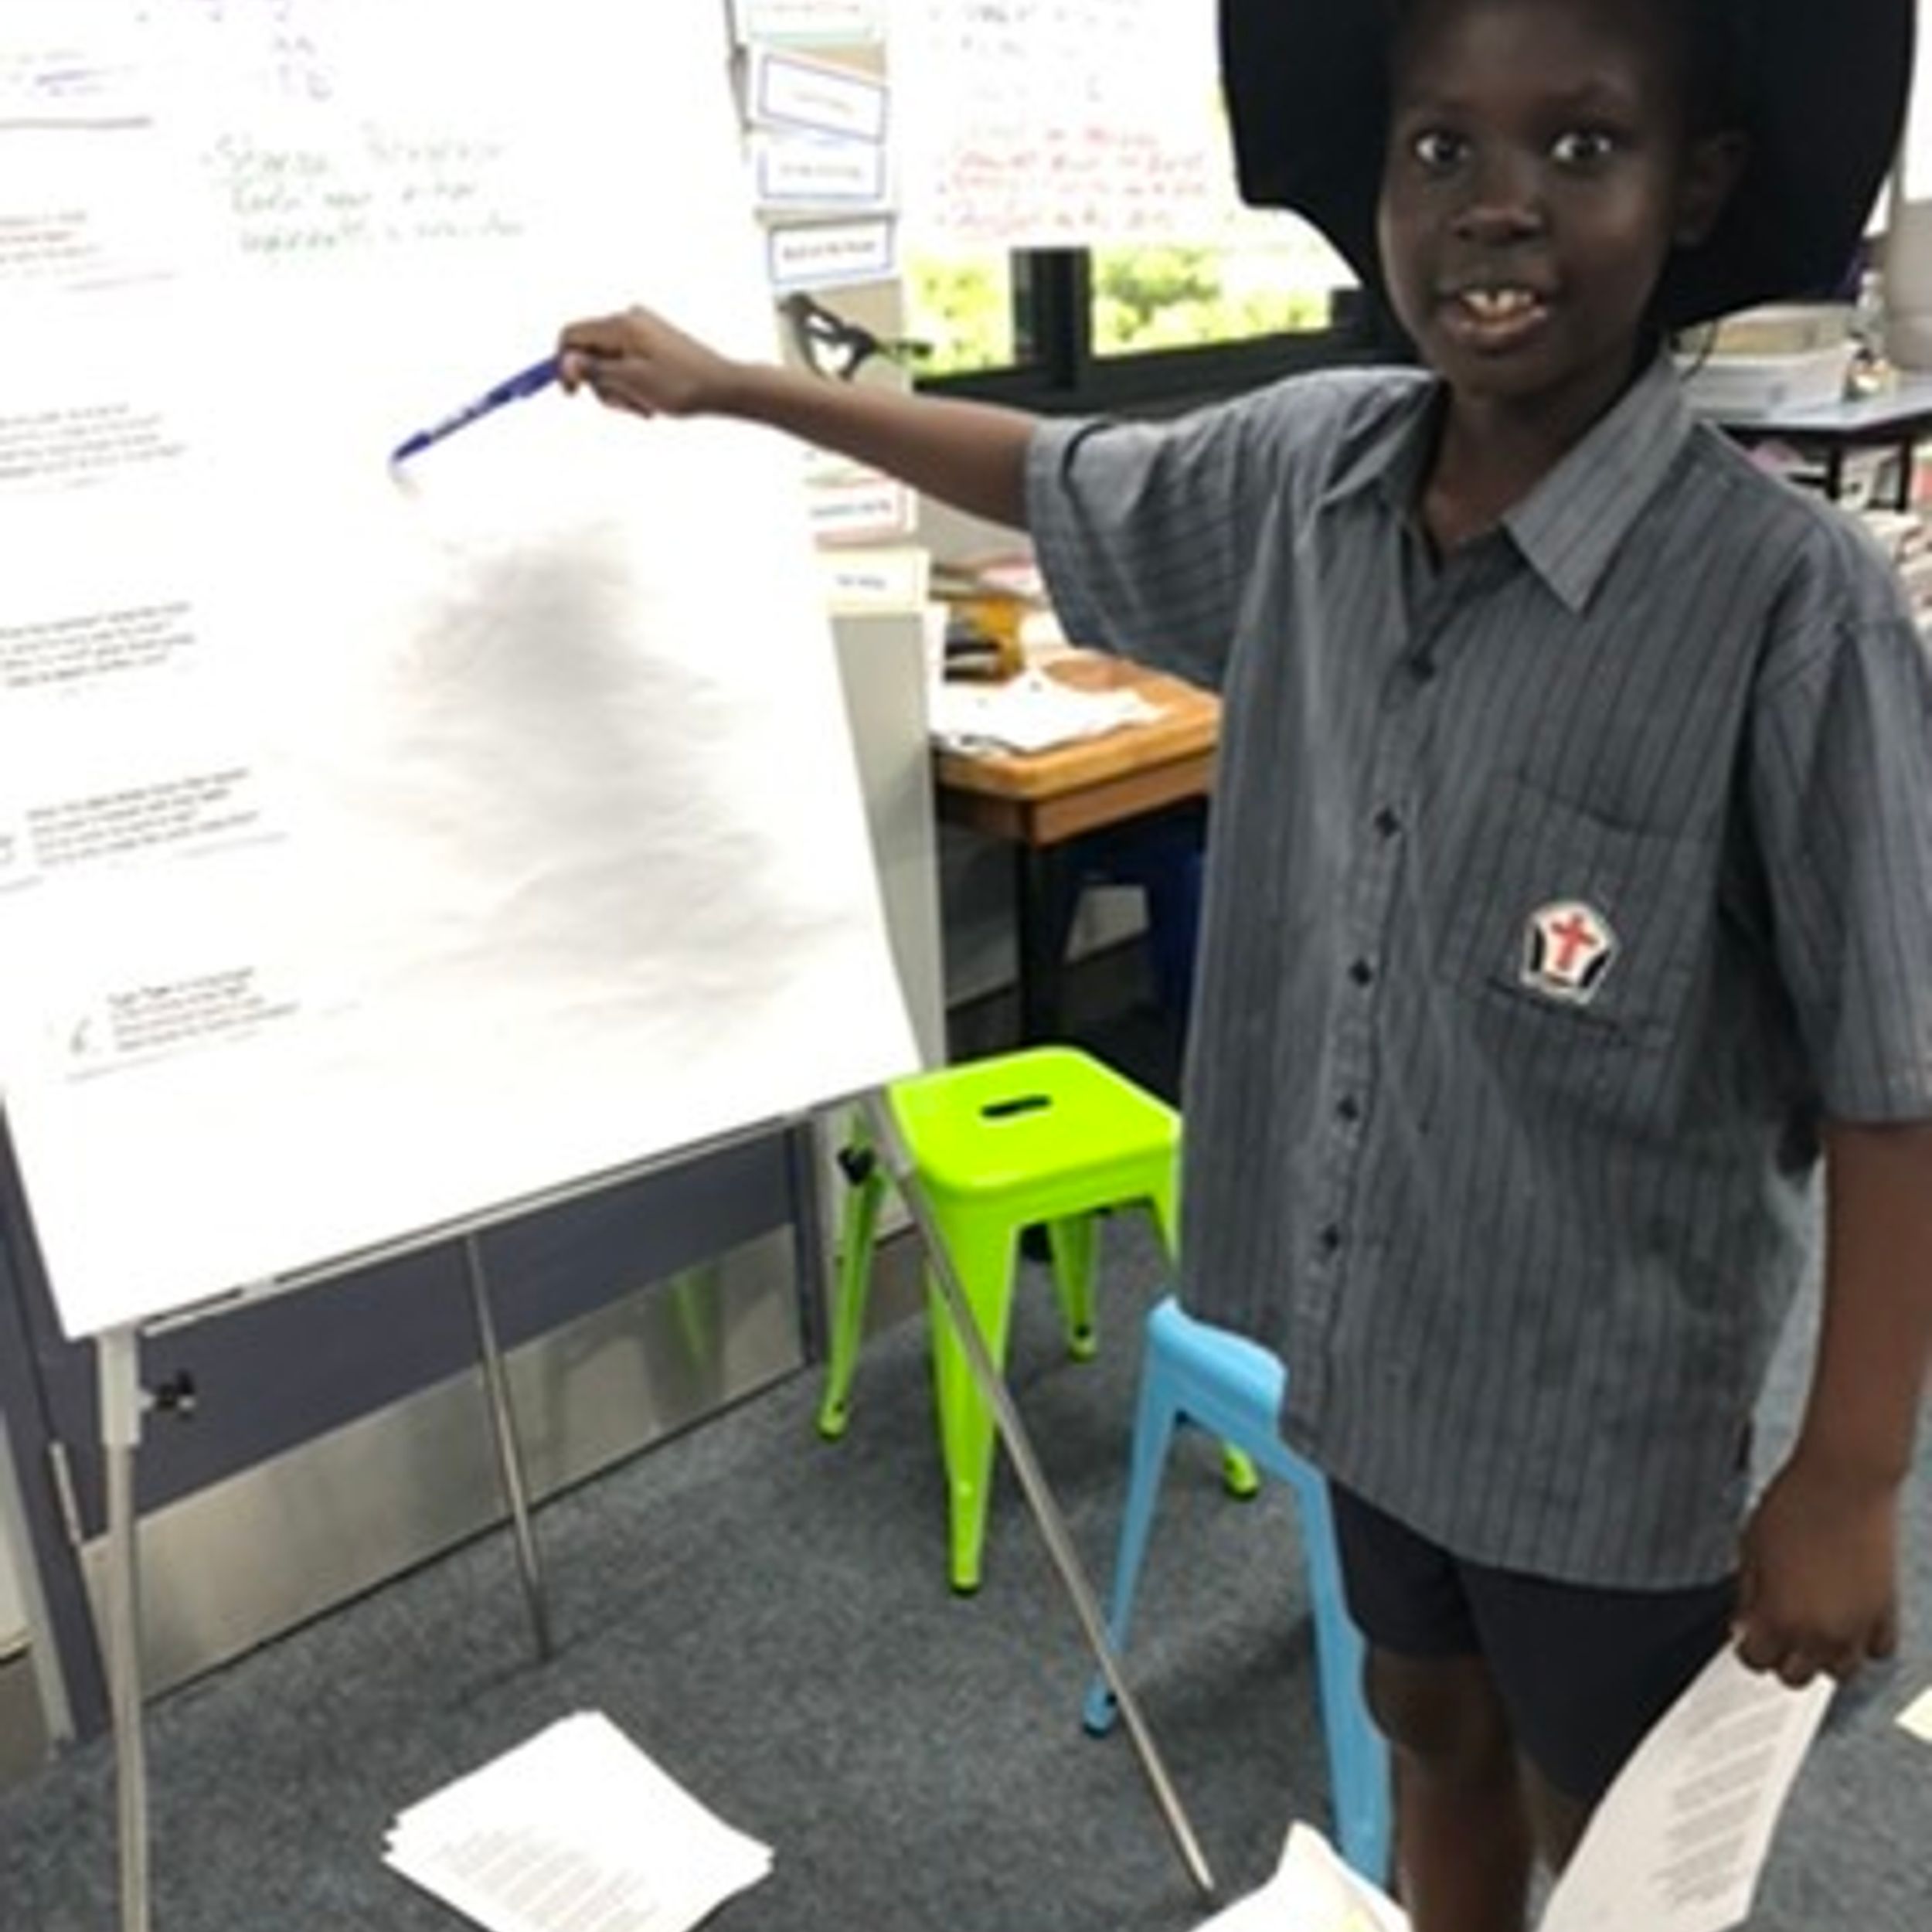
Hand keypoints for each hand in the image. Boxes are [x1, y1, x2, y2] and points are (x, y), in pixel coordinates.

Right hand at [555, 306, 738, 419]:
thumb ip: (595, 371)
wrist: (724, 388)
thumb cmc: (682, 386)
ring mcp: (642, 330)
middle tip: (626, 405)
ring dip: (619, 390)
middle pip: (589, 352)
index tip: (571, 394)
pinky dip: (633, 385)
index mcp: (622, 324)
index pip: (572, 335)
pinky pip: (628, 365)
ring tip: (644, 405)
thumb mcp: (632, 382)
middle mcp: (630, 320)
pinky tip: (652, 400)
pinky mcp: (653, 343)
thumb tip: (565, 361)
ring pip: (609, 363)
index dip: (563, 364)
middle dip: (601, 384)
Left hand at [1733, 1455, 1901, 1686]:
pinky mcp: (1887, 1611)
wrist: (1843, 1481)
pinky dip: (1862, 1645)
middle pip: (1795, 1677)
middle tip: (1774, 1635)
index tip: (1745, 1636)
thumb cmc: (1792, 1505)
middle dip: (1780, 1659)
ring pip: (1839, 1672)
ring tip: (1809, 1631)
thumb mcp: (1750, 1549)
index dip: (1746, 1648)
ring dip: (1821, 1658)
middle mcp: (1821, 1631)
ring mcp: (1858, 1625)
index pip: (1755, 1660)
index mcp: (1779, 1616)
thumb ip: (1747, 1595)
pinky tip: (1847, 1625)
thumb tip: (1743, 1623)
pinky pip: (1878, 1651)